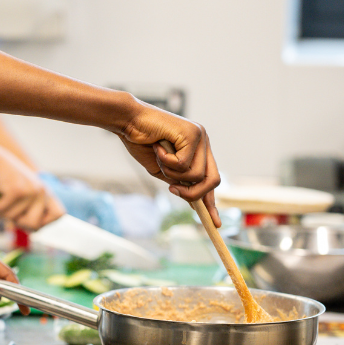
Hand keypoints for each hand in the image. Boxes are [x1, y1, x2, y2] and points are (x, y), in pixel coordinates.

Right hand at [0, 146, 64, 230]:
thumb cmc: (3, 179)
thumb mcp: (23, 194)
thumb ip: (31, 209)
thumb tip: (35, 230)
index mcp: (46, 192)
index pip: (59, 214)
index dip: (45, 222)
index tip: (29, 218)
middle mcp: (42, 191)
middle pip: (35, 226)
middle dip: (18, 224)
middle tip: (6, 213)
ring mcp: (30, 190)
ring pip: (14, 219)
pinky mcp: (17, 190)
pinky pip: (2, 211)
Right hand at [119, 102, 220, 225]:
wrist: (128, 121)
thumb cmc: (141, 142)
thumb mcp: (162, 169)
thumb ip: (178, 182)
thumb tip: (194, 203)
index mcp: (198, 150)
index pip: (210, 179)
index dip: (211, 202)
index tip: (215, 223)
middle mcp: (203, 143)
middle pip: (213, 180)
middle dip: (194, 193)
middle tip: (173, 190)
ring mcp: (200, 137)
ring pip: (196, 175)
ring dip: (172, 172)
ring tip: (159, 156)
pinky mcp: (193, 134)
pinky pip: (184, 164)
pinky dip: (167, 161)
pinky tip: (158, 147)